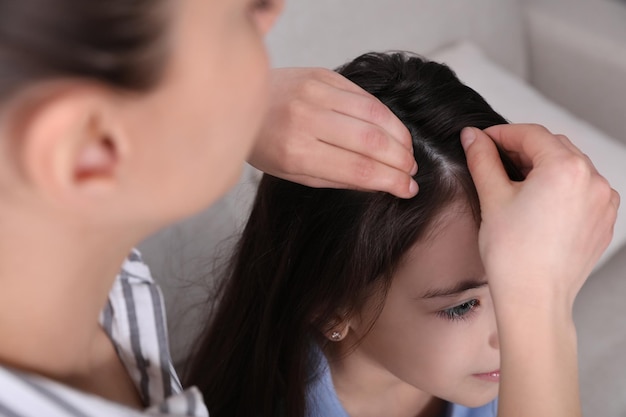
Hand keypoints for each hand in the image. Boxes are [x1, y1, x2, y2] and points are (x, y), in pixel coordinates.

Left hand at [247, 67, 417, 197]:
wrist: (240, 100)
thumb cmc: (266, 144)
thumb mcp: (294, 174)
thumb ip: (337, 178)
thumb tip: (381, 182)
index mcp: (296, 151)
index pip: (358, 169)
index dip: (390, 181)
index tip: (408, 189)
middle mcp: (306, 118)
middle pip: (371, 141)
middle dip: (400, 160)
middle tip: (411, 172)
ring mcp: (314, 92)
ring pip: (374, 114)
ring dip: (399, 136)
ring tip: (407, 152)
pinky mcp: (322, 74)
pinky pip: (365, 95)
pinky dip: (384, 115)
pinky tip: (392, 130)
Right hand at [461, 124, 619, 312]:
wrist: (534, 299)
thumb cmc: (514, 256)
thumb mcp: (492, 198)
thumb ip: (482, 159)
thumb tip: (473, 137)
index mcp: (566, 168)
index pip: (530, 134)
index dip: (501, 134)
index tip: (482, 140)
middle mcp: (592, 180)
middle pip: (553, 147)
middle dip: (522, 149)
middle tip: (493, 160)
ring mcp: (602, 201)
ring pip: (569, 167)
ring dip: (542, 167)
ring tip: (514, 184)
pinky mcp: (603, 220)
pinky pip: (581, 189)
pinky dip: (559, 187)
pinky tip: (536, 202)